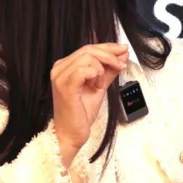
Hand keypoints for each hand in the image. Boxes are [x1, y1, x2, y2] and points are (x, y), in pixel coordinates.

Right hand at [50, 43, 127, 165]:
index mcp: (65, 66)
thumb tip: (122, 56)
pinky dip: (95, 75)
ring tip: (101, 84)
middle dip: (110, 55)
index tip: (123, 50)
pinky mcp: (65, 86)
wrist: (71, 134)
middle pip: (88, 50)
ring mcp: (60, 77)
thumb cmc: (81, 113)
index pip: (87, 49)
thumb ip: (108, 70)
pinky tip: (96, 86)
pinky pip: (84, 70)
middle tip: (121, 64)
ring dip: (102, 69)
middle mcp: (59, 69)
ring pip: (87, 58)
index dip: (108, 47)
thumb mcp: (99, 86)